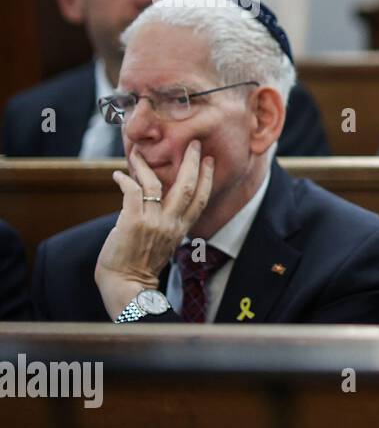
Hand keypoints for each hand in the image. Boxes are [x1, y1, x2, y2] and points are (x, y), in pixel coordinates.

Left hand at [94, 140, 214, 318]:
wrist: (126, 283)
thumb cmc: (140, 265)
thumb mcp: (163, 243)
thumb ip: (166, 223)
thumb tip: (156, 203)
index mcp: (181, 229)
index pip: (200, 199)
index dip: (207, 178)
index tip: (209, 161)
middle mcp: (170, 224)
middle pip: (187, 186)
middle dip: (192, 162)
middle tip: (193, 144)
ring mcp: (152, 222)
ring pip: (156, 184)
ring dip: (147, 165)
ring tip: (139, 153)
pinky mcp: (132, 221)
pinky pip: (131, 192)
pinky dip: (125, 179)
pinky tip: (119, 174)